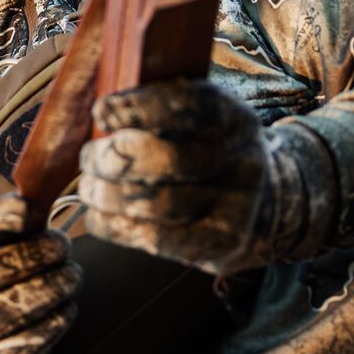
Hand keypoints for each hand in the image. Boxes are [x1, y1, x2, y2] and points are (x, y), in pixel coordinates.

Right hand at [0, 194, 81, 353]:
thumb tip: (37, 194)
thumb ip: (1, 230)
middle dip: (40, 252)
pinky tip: (67, 307)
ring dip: (58, 284)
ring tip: (73, 275)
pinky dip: (59, 318)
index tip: (29, 209)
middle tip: (65, 244)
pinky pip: (36, 337)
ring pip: (21, 303)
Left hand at [80, 79, 273, 273]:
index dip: (139, 107)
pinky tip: (99, 214)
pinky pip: (154, 239)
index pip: (191, 107)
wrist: (265, 207)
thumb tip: (99, 113)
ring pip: (156, 204)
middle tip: (89, 156)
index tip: (101, 111)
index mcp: (236, 120)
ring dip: (106, 194)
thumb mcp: (203, 122)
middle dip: (113, 157)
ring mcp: (236, 209)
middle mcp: (243, 163)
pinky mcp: (219, 246)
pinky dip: (113, 225)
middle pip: (169, 160)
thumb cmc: (209, 154)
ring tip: (89, 186)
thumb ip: (162, 110)